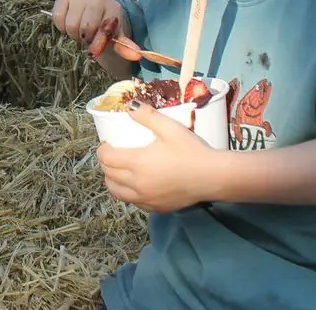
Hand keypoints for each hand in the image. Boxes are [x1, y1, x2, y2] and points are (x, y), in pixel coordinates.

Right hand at [52, 0, 121, 44]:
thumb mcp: (116, 37)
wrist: (95, 13)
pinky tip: (69, 24)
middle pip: (85, 27)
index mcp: (112, 7)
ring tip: (79, 31)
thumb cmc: (105, 27)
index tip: (96, 49)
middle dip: (86, 38)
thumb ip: (124, 46)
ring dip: (74, 34)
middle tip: (88, 38)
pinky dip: (62, 26)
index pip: (102, 29)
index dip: (98, 42)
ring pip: (71, 24)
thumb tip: (136, 56)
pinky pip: (58, 18)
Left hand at [98, 104, 223, 212]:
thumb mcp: (170, 128)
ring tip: (119, 172)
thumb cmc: (191, 151)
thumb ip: (147, 116)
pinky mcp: (156, 208)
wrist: (213, 177)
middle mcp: (137, 184)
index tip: (107, 144)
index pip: (106, 159)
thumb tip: (130, 107)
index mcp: (137, 163)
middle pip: (109, 176)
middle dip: (106, 164)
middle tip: (112, 155)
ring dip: (113, 181)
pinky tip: (137, 185)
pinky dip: (128, 194)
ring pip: (118, 193)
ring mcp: (146, 199)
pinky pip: (133, 202)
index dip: (102, 150)